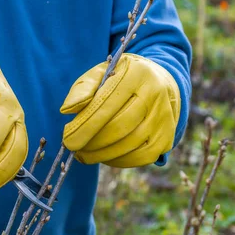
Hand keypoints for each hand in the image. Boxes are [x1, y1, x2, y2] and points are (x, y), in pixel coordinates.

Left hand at [60, 53, 180, 167]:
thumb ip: (83, 89)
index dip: (85, 125)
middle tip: (75, 149)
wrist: (159, 83)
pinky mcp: (167, 137)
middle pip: (119, 127)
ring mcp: (164, 117)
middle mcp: (155, 94)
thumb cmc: (121, 80)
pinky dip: (120, 160)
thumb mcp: (101, 74)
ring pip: (129, 144)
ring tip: (85, 154)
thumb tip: (67, 110)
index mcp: (136, 74)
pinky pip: (141, 157)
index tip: (67, 140)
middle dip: (92, 143)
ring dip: (102, 154)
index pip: (107, 104)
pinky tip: (106, 156)